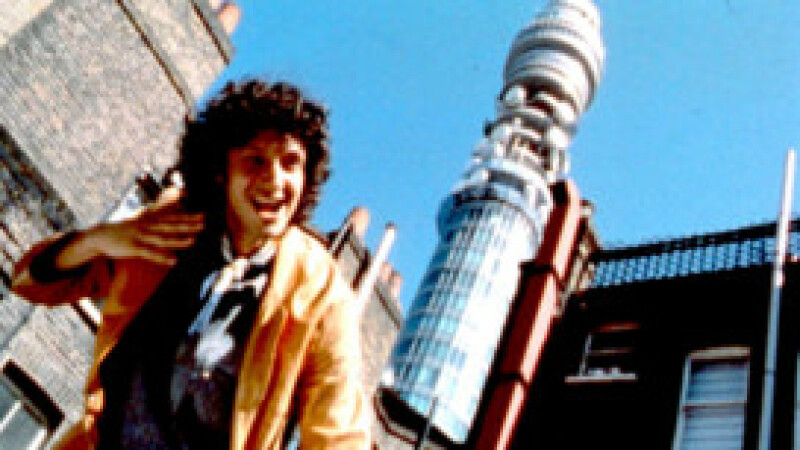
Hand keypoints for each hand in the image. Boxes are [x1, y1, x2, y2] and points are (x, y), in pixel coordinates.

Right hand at [56, 207, 204, 267]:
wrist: (100, 236)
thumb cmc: (125, 228)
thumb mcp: (143, 217)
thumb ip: (159, 212)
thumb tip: (176, 202)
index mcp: (149, 219)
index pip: (172, 216)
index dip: (188, 216)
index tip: (203, 215)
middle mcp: (147, 226)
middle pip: (170, 225)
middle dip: (187, 224)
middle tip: (203, 224)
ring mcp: (140, 237)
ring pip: (162, 238)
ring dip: (178, 240)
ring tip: (193, 241)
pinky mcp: (134, 249)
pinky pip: (150, 253)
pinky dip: (162, 257)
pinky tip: (174, 261)